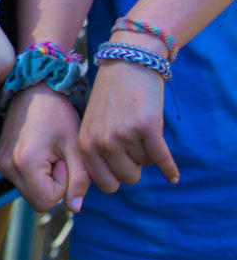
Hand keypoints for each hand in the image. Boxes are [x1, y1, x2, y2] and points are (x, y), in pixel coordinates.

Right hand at [0, 85, 87, 211]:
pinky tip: (39, 150)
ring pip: (30, 192)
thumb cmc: (58, 114)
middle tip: (58, 156)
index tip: (63, 159)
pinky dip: (35, 173)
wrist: (34, 90)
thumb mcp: (76, 146)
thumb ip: (79, 180)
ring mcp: (0, 164)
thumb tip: (75, 208)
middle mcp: (6, 167)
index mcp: (24, 163)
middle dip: (53, 185)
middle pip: (37, 200)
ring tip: (49, 151)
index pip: (47, 202)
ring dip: (44, 179)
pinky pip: (22, 181)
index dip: (62, 185)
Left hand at [79, 56, 178, 192]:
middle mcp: (102, 142)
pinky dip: (169, 169)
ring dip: (148, 153)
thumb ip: (93, 154)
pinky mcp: (147, 127)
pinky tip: (173, 176)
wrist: (128, 63)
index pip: (105, 184)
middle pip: (128, 178)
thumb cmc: (111, 98)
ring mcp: (124, 135)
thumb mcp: (92, 126)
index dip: (117, 178)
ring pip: (145, 165)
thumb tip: (89, 196)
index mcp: (85, 144)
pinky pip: (161, 158)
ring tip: (141, 133)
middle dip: (135, 168)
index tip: (122, 170)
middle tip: (134, 148)